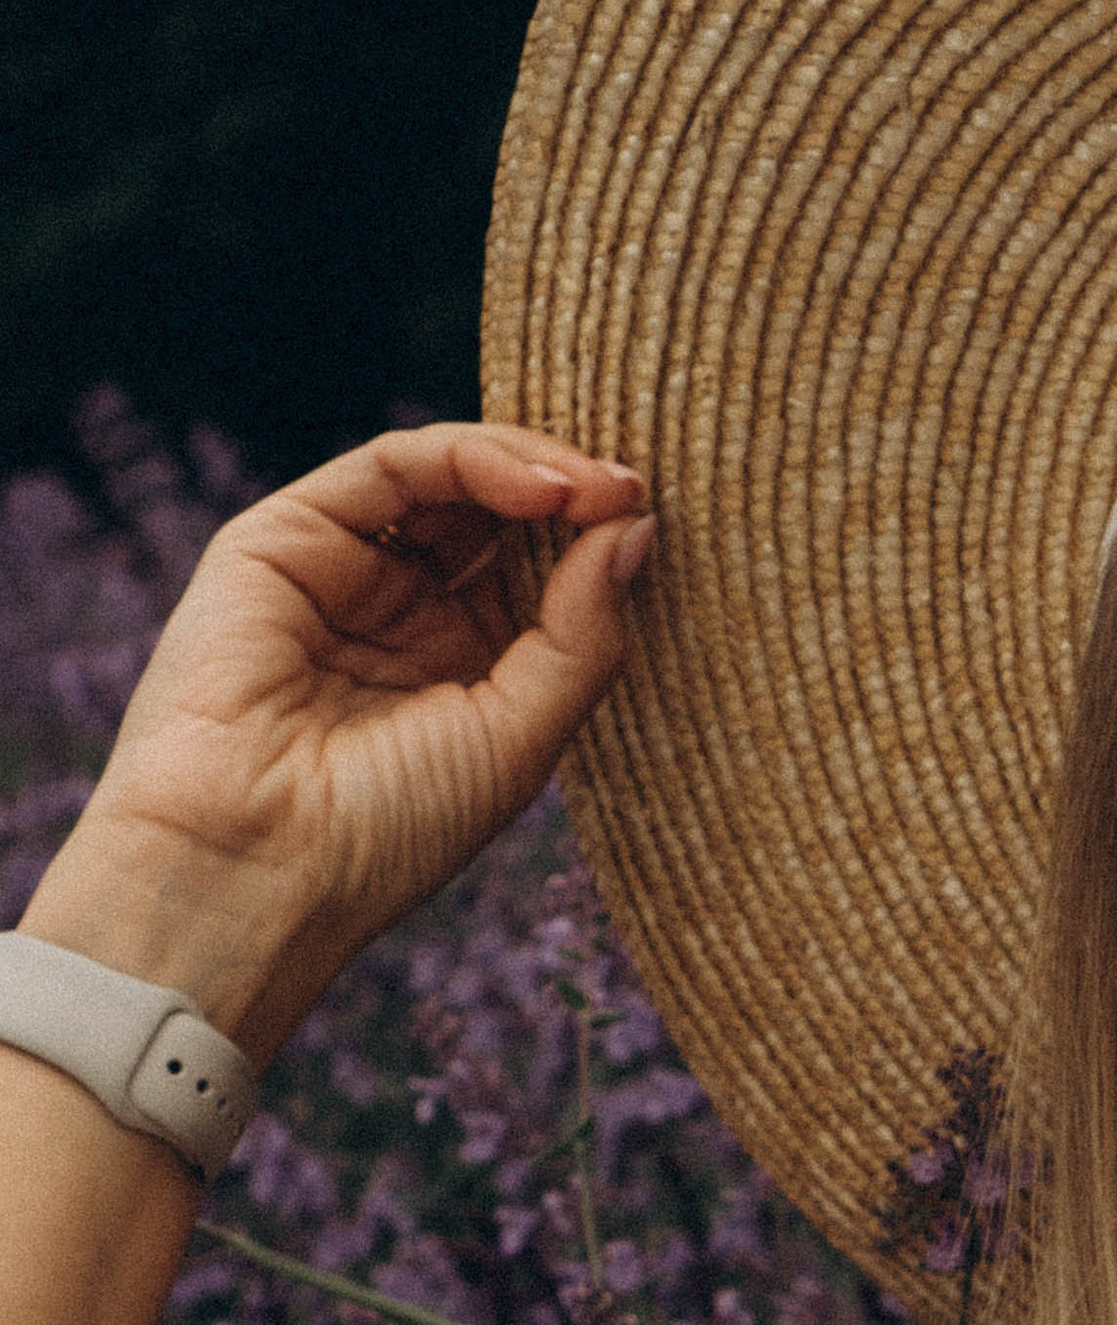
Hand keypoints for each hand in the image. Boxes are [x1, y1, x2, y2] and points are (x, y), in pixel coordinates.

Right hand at [20, 424, 652, 1058]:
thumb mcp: (521, 739)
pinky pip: (390, 469)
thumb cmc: (389, 832)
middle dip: (573, 494)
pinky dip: (469, 459)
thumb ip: (583, 634)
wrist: (255, 865)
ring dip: (531, 466)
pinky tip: (539, 486)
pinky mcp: (285, 540)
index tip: (653, 525)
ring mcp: (345, 574)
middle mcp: (403, 619)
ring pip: (449, 482)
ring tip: (593, 485)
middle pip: (499, 519)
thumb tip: (636, 526)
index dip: (598, 546)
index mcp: (462, 675)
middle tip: (632, 488)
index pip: (541, 579)